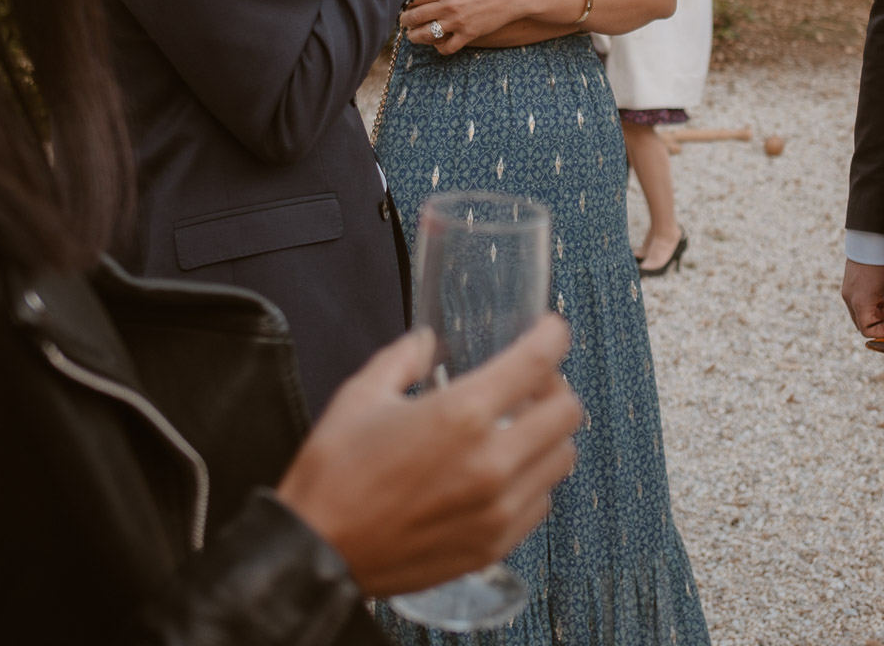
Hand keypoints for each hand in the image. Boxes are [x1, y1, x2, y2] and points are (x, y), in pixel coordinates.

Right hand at [276, 318, 581, 596]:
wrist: (316, 553)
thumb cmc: (333, 477)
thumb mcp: (361, 397)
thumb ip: (403, 360)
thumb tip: (426, 342)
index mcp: (461, 415)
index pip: (537, 362)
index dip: (553, 336)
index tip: (552, 329)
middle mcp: (491, 462)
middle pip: (567, 412)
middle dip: (554, 388)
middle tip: (530, 384)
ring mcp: (497, 509)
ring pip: (562, 459)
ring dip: (548, 436)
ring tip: (519, 429)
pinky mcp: (493, 546)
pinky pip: (540, 503)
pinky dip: (533, 481)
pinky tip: (504, 474)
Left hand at [400, 0, 521, 53]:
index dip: (405, 2)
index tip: (404, 4)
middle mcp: (448, 5)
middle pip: (415, 16)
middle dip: (405, 21)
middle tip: (404, 21)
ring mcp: (458, 22)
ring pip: (426, 34)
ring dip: (416, 37)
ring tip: (414, 35)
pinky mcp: (468, 34)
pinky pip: (448, 47)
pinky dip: (440, 48)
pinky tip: (438, 44)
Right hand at [841, 260, 883, 353]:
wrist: (872, 239)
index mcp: (860, 302)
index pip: (868, 331)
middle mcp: (850, 299)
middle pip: (863, 325)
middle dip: (880, 324)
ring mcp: (847, 291)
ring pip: (861, 313)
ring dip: (875, 313)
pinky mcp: (848, 284)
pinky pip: (858, 302)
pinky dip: (870, 303)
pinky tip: (881, 292)